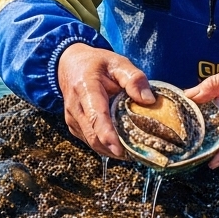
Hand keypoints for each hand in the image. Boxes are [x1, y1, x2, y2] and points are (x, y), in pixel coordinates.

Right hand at [56, 43, 155, 158]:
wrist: (69, 65)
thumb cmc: (97, 64)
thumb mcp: (118, 63)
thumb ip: (134, 79)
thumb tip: (149, 100)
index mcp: (86, 88)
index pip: (95, 116)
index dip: (107, 135)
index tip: (119, 149)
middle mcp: (75, 107)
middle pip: (93, 135)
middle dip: (115, 149)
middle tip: (138, 154)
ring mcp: (72, 119)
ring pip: (92, 142)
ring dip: (111, 150)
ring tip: (134, 151)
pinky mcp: (74, 126)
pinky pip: (91, 141)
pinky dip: (106, 146)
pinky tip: (122, 145)